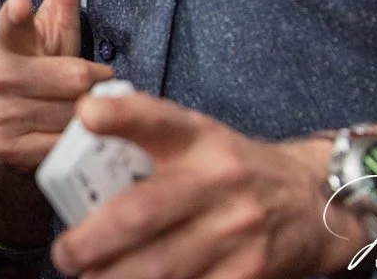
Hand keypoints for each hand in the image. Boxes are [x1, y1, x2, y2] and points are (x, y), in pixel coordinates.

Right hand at [0, 0, 114, 172]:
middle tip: (84, 87)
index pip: (14, 23)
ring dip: (89, 116)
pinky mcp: (11, 148)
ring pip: (77, 113)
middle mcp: (0, 75)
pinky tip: (68, 137)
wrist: (10, 134)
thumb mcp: (56, 25)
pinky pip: (69, 143)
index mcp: (11, 39)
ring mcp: (2, 113)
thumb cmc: (42, 68)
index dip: (17, 15)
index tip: (19, 4)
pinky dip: (79, 143)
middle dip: (92, 85)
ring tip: (76, 113)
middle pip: (76, 77)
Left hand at [50, 92, 351, 278]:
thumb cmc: (234, 170)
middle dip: (91, 240)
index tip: (86, 114)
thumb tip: (78, 158)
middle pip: (142, 212)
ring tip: (87, 278)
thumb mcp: (198, 139)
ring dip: (113, 278)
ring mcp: (236, 229)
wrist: (313, 201)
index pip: (157, 118)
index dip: (120, 115)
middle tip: (64, 254)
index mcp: (198, 138)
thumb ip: (148, 144)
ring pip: (161, 266)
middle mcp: (217, 179)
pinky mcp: (249, 272)